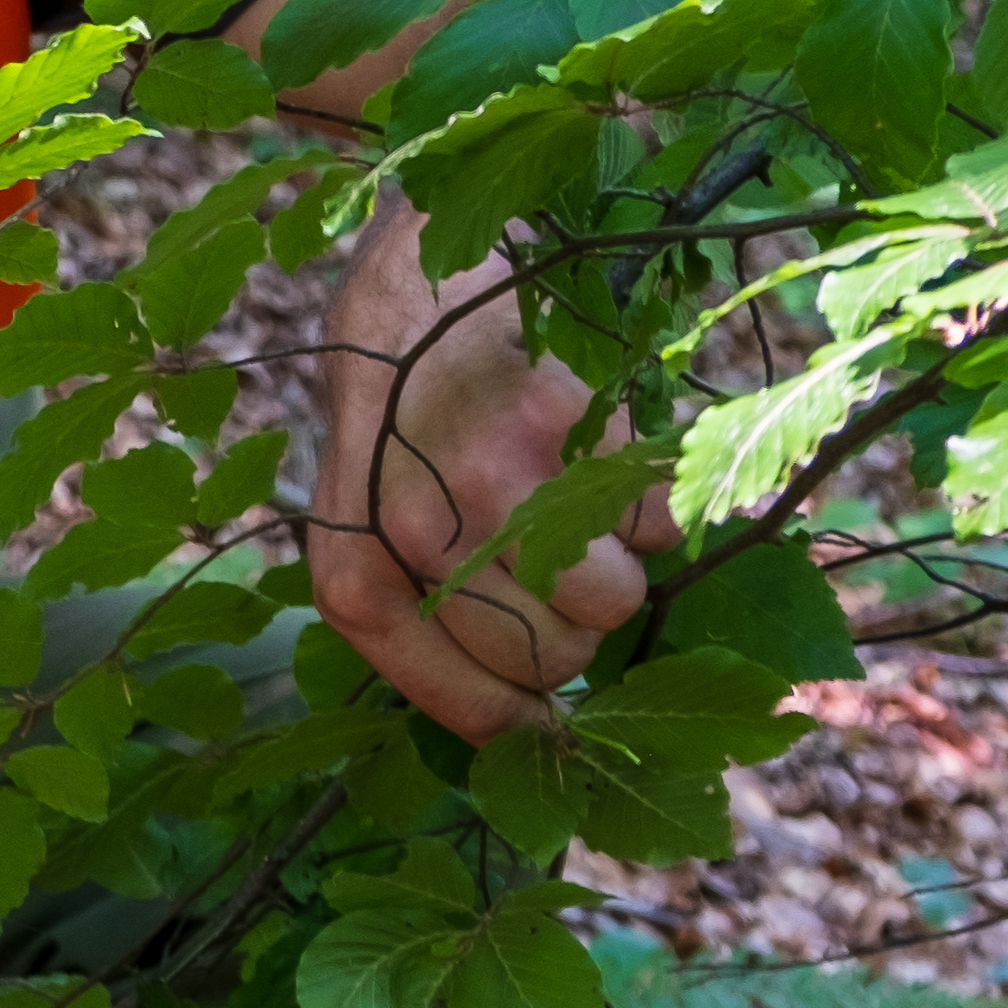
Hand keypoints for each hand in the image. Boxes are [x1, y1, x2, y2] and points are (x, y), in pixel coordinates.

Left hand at [313, 228, 668, 737]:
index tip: (545, 725)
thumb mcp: (365, 524)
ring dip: (618, 576)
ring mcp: (499, 478)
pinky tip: (599, 466)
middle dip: (574, 641)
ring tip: (576, 518)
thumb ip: (421, 613)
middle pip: (551, 659)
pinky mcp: (574, 427)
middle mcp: (419, 533)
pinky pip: (653, 525)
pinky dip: (649, 511)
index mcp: (354, 569)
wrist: (425, 281)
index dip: (509, 717)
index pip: (455, 696)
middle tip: (560, 585)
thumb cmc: (397, 421)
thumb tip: (516, 716)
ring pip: (613, 601)